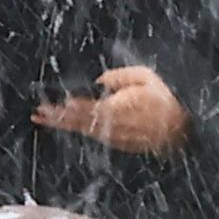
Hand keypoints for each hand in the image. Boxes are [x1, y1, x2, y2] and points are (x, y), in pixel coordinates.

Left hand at [33, 65, 189, 154]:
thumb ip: (120, 77)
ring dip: (64, 124)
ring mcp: (115, 136)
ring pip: (84, 130)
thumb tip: (100, 80)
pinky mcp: (119, 142)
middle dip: (57, 118)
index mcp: (117, 108)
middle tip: (37, 114)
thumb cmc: (166, 98)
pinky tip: (68, 123)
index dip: (67, 108)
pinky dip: (79, 128)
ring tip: (45, 118)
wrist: (182, 129)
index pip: (85, 109)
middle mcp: (112, 126)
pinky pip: (94, 134)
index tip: (51, 105)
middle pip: (79, 122)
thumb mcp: (146, 77)